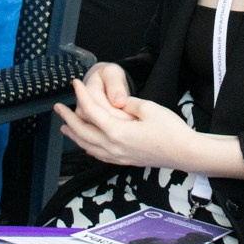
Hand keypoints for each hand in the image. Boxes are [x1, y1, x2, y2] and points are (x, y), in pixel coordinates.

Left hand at [54, 70, 189, 167]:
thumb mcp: (149, 108)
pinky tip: (85, 145)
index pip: (91, 111)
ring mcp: (117, 156)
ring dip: (74, 135)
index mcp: (117, 132)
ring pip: (87, 146)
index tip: (75, 83)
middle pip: (82, 131)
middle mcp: (113, 147)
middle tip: (58, 107)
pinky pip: (98, 155)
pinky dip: (86, 147)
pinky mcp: (124, 160)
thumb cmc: (171, 131)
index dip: (81, 95)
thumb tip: (117, 103)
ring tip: (64, 126)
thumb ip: (128, 104)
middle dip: (68, 118)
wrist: (185, 153)